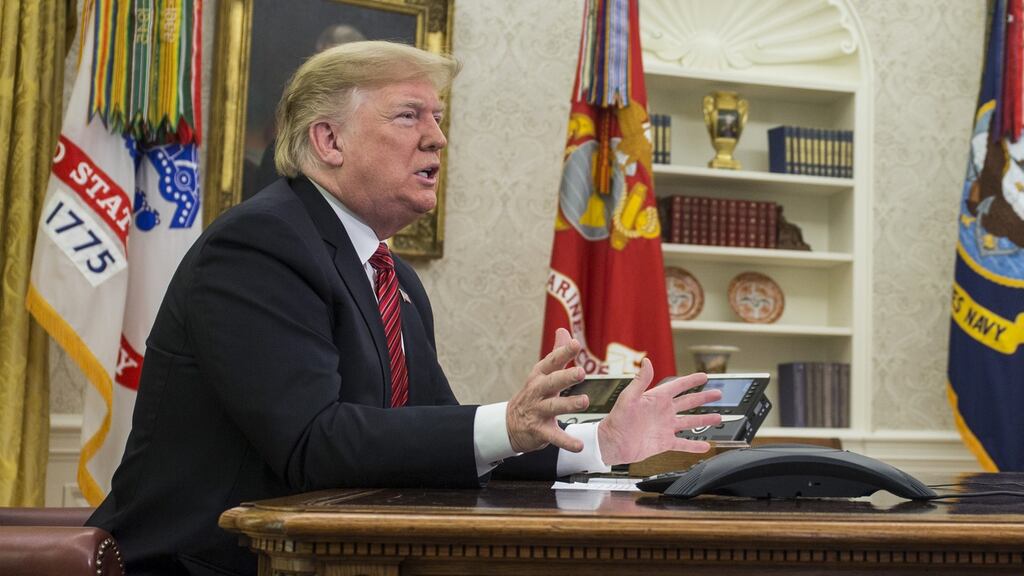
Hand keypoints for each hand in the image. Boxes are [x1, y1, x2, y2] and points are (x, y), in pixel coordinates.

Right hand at [506, 328, 588, 453]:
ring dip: (569, 404)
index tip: (576, 344)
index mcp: (540, 376)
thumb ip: (556, 353)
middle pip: (551, 382)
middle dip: (565, 377)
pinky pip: (554, 436)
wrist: (510, 424)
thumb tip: (564, 330)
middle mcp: (538, 392)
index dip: (563, 353)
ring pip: (553, 407)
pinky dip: (566, 441)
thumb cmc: (533, 395)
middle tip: (581, 372)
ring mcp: (538, 411)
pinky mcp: (539, 431)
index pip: (551, 362)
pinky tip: (579, 446)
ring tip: (585, 401)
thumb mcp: (542, 373)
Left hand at [597, 359, 722, 465]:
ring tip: (718, 417)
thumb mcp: (629, 397)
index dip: (691, 381)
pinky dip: (694, 445)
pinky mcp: (664, 442)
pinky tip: (706, 445)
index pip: (678, 386)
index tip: (704, 376)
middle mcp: (663, 412)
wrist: (612, 444)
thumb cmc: (616, 420)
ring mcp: (665, 427)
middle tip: (718, 394)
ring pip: (690, 422)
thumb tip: (647, 362)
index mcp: (656, 399)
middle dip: (703, 398)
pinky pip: (683, 443)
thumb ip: (640, 380)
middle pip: (688, 402)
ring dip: (704, 419)